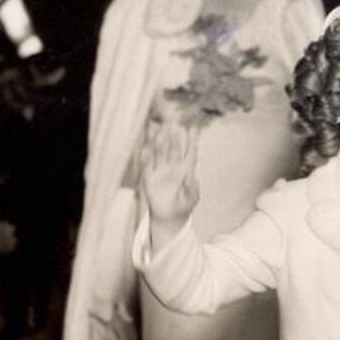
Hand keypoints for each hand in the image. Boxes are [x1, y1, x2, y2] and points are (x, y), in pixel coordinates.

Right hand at [140, 122, 199, 242]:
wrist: (169, 218)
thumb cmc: (183, 207)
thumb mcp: (192, 198)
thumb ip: (193, 188)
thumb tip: (193, 177)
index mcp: (186, 171)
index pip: (189, 153)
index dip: (192, 141)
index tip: (193, 128)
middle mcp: (172, 167)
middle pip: (174, 149)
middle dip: (174, 136)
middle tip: (174, 122)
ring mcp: (161, 171)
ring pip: (160, 153)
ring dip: (160, 142)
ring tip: (161, 129)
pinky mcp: (149, 179)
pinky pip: (147, 166)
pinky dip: (146, 157)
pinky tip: (145, 148)